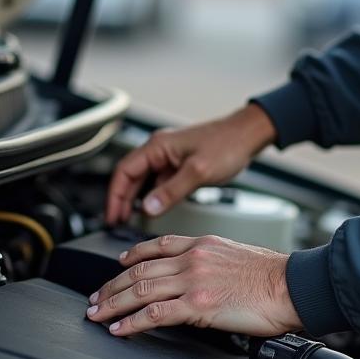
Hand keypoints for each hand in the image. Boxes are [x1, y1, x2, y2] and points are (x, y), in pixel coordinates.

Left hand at [84, 233, 301, 337]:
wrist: (291, 286)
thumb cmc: (273, 277)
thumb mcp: (236, 256)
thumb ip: (210, 263)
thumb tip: (198, 280)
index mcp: (202, 243)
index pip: (157, 244)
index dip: (132, 254)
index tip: (118, 263)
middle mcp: (193, 257)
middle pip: (140, 269)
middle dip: (112, 285)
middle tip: (95, 298)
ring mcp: (193, 279)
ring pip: (140, 289)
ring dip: (113, 304)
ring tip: (97, 315)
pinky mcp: (197, 304)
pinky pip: (154, 314)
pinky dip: (132, 323)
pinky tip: (120, 329)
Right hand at [104, 104, 276, 223]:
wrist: (248, 136)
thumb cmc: (227, 145)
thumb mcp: (198, 171)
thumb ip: (171, 191)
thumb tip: (148, 209)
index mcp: (158, 147)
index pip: (124, 171)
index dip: (115, 195)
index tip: (112, 215)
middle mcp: (160, 150)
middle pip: (130, 176)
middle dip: (121, 199)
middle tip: (116, 222)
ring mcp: (170, 157)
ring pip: (143, 180)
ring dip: (134, 199)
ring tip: (128, 220)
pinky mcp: (180, 164)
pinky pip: (158, 182)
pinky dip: (152, 197)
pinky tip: (153, 210)